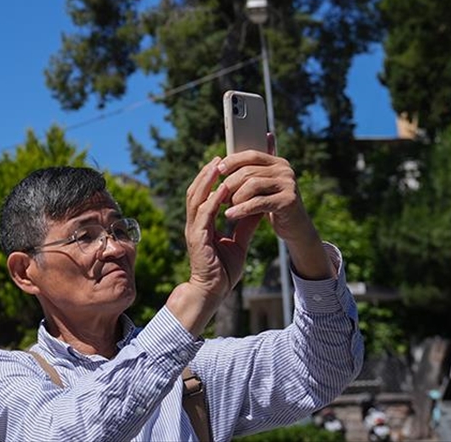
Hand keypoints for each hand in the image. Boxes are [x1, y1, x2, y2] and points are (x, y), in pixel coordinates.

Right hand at [184, 156, 261, 301]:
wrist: (212, 292)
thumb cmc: (223, 271)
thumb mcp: (239, 243)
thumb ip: (245, 226)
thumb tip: (257, 208)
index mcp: (202, 224)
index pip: (204, 195)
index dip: (211, 179)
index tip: (223, 164)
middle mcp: (195, 223)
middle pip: (196, 191)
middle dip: (207, 173)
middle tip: (220, 157)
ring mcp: (194, 229)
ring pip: (196, 197)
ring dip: (206, 180)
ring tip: (218, 165)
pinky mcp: (197, 237)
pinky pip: (203, 214)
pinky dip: (212, 199)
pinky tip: (222, 189)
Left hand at [218, 150, 316, 246]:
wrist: (295, 227)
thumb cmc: (271, 205)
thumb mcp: (261, 187)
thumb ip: (248, 174)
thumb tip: (218, 164)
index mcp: (278, 162)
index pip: (251, 155)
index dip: (233, 161)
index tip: (218, 170)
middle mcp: (285, 170)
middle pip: (249, 171)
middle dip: (230, 184)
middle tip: (219, 196)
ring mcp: (288, 184)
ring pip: (252, 185)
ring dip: (235, 197)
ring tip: (226, 206)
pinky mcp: (288, 201)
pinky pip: (258, 202)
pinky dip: (241, 209)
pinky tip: (230, 215)